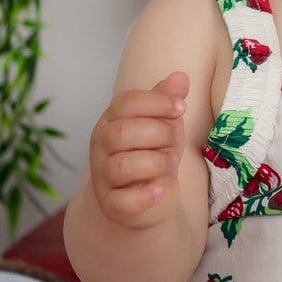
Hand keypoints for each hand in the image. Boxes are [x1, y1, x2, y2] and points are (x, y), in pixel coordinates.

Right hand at [89, 70, 188, 232]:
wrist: (145, 198)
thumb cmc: (152, 153)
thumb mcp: (163, 124)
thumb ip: (167, 101)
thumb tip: (181, 76)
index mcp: (111, 120)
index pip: (126, 102)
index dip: (156, 102)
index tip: (181, 108)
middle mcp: (100, 146)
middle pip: (121, 132)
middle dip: (159, 133)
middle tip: (177, 140)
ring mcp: (102, 177)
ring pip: (123, 166)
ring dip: (156, 162)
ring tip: (171, 164)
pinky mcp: (111, 205)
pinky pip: (123, 201)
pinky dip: (146, 196)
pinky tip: (161, 190)